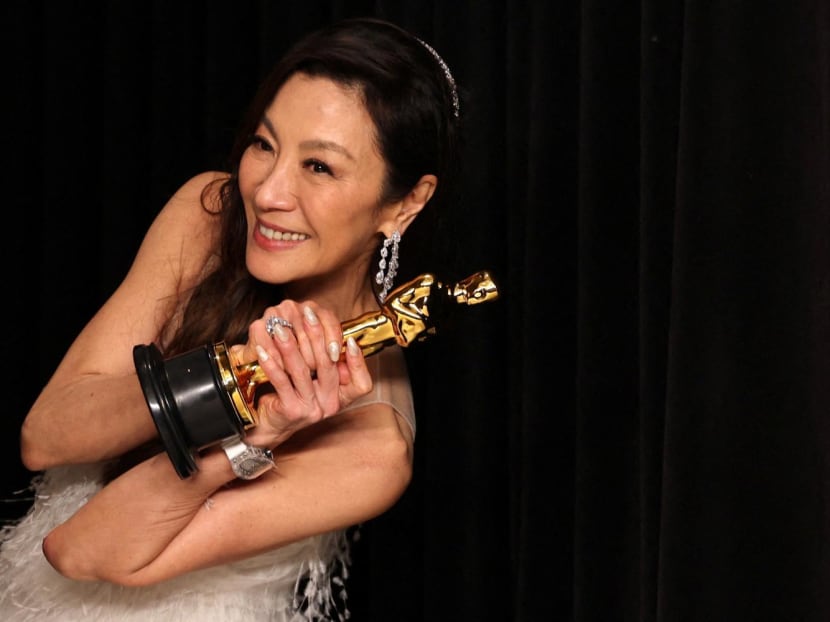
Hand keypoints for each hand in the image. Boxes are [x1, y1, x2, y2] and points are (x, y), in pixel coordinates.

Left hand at [231, 301, 371, 446]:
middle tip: (308, 315)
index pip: (362, 383)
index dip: (358, 362)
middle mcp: (329, 404)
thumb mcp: (317, 381)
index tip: (350, 341)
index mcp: (341, 397)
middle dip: (317, 336)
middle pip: (328, 366)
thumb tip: (330, 334)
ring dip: (290, 346)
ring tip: (280, 328)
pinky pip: (281, 382)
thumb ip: (327, 363)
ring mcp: (311, 409)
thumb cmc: (293, 397)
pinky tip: (263, 350)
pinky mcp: (291, 411)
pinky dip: (272, 364)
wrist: (271, 426)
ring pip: (302, 371)